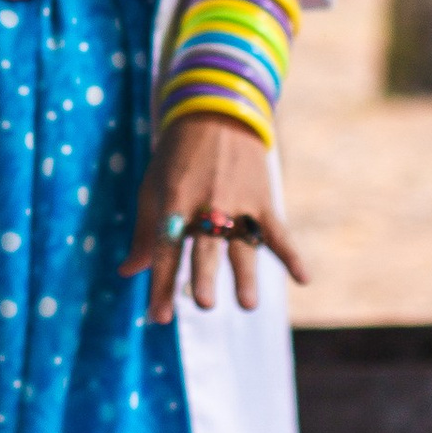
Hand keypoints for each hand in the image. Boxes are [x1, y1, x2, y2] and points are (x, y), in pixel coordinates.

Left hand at [125, 115, 306, 318]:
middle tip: (202, 303)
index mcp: (173, 202)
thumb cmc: (176, 158)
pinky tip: (304, 279)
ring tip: (247, 306)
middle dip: (203, 275)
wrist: (216, 114)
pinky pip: (278, 232)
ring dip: (244, 275)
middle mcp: (205, 204)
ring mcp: (237, 202)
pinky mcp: (262, 199)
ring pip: (241, 245)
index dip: (160, 284)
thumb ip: (143, 234)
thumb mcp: (153, 189)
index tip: (158, 318)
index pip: (166, 250)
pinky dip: (292, 255)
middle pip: (204, 246)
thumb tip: (127, 272)